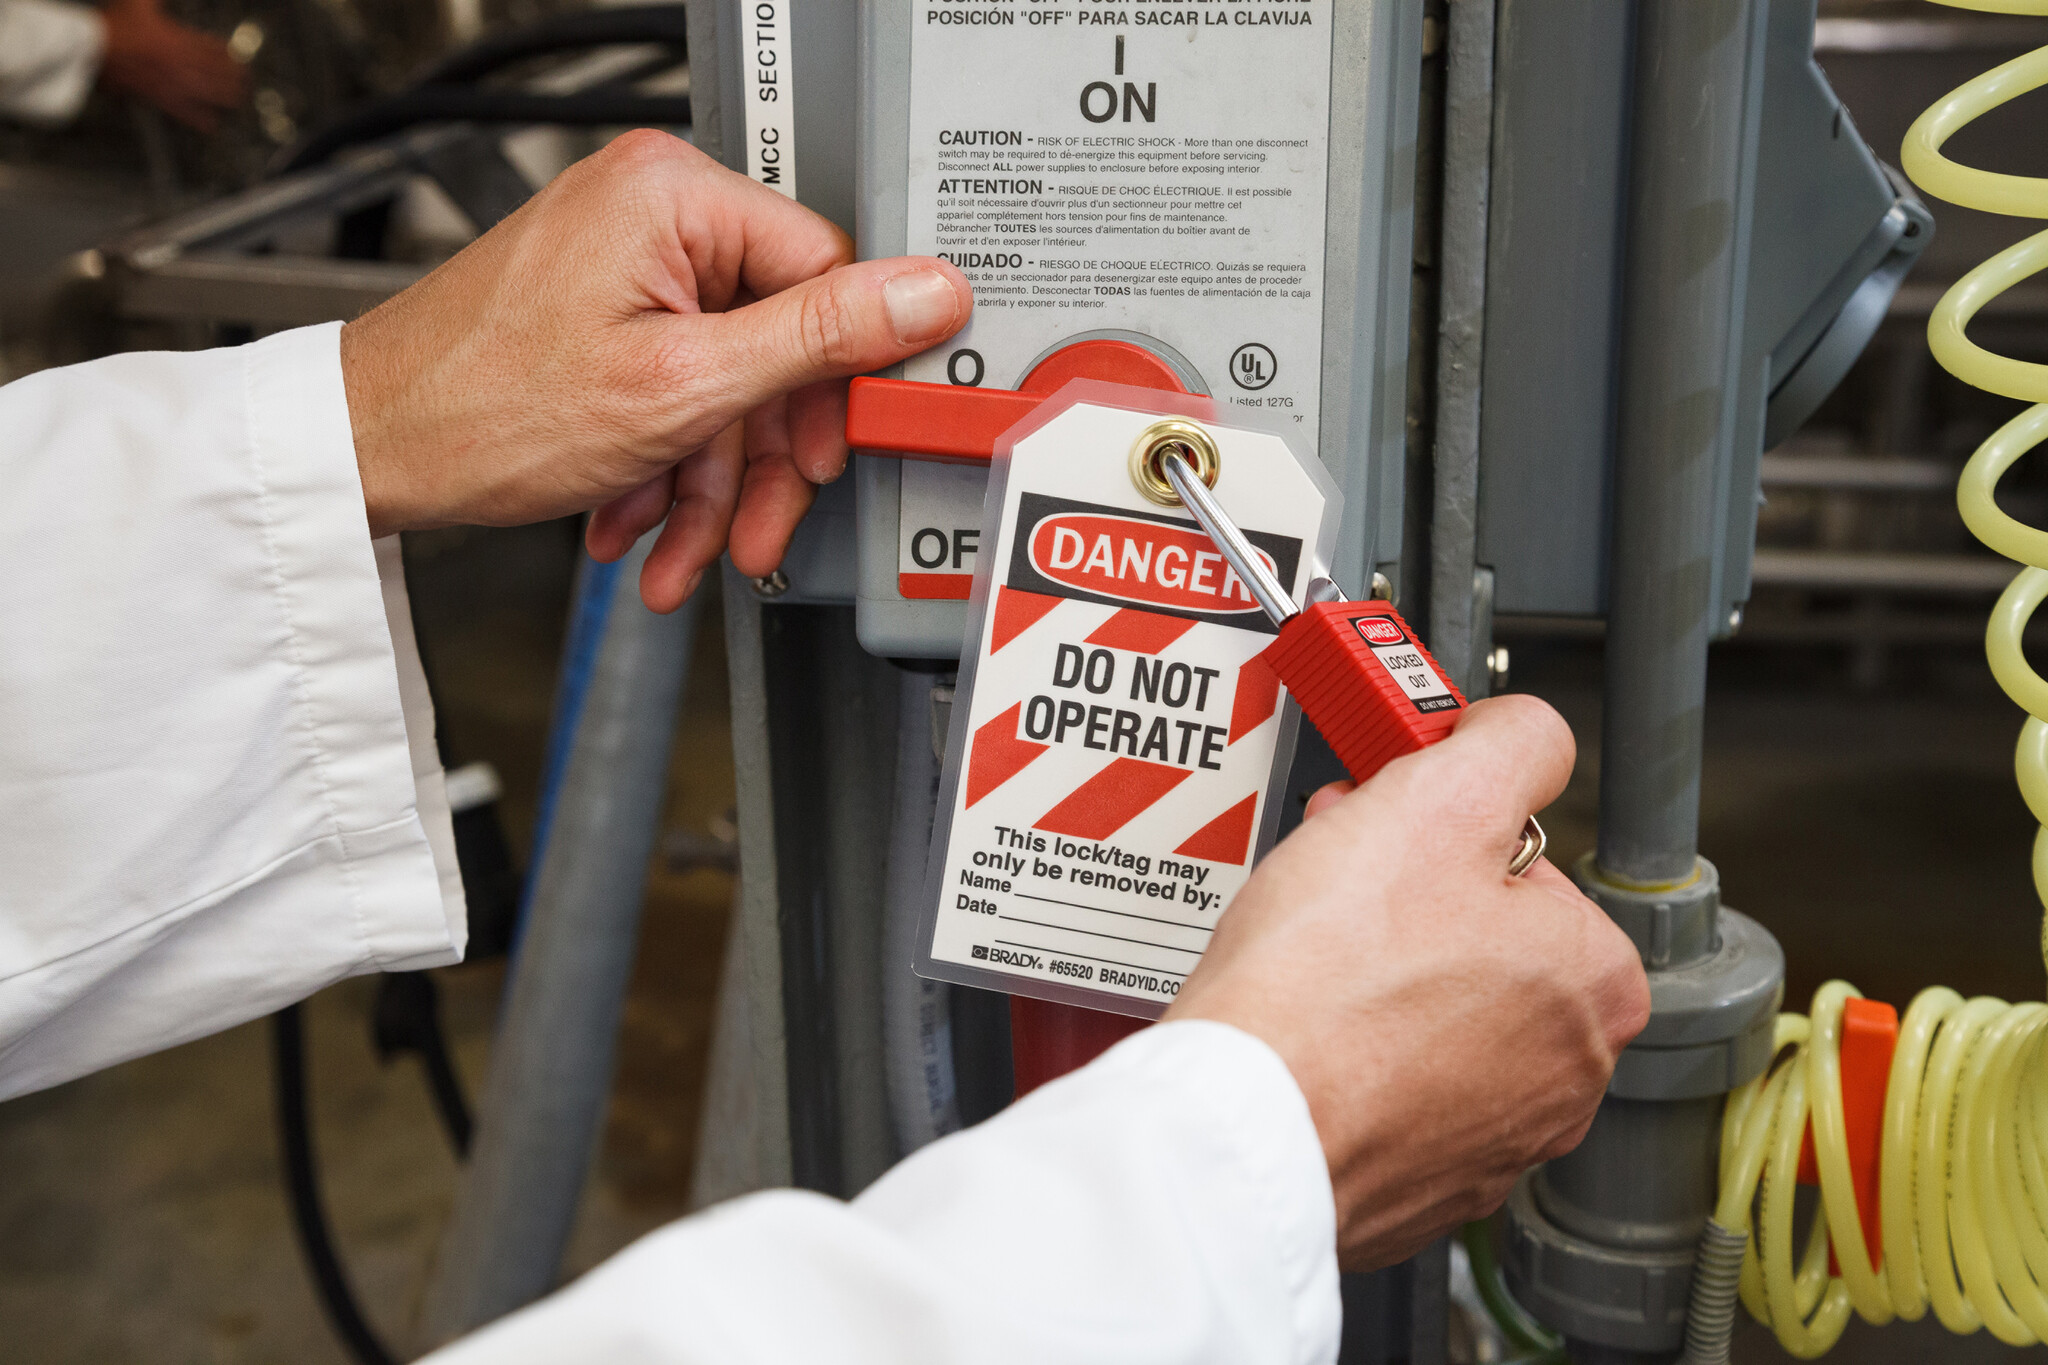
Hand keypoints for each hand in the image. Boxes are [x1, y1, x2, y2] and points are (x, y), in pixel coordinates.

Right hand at [98, 0, 246, 132]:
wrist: (90, 48)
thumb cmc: (114, 24)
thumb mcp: (139, 1)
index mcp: (179, 40)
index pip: (214, 50)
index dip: (229, 57)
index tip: (239, 61)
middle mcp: (181, 63)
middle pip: (219, 74)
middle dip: (235, 79)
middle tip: (247, 83)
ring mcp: (172, 83)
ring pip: (209, 94)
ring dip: (226, 98)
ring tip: (237, 100)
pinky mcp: (159, 99)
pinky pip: (186, 113)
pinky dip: (201, 119)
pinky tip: (213, 125)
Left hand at [340, 131, 971, 609]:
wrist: (364, 452)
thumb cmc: (482, 408)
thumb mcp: (684, 387)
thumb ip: (819, 338)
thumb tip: (932, 291)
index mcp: (675, 194)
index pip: (824, 274)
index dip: (833, 384)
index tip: (828, 452)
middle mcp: (651, 212)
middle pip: (776, 344)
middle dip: (758, 461)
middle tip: (756, 531)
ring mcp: (624, 264)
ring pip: (726, 385)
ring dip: (707, 486)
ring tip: (680, 554)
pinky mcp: (603, 312)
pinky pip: (677, 390)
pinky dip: (664, 466)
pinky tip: (636, 523)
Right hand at [1166, 695, 1648, 1270]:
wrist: (1239, 1121)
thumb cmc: (1326, 980)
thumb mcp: (1436, 799)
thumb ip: (1512, 744)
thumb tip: (1528, 732)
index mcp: (1597, 983)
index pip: (1527, 866)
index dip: (1441, 831)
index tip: (1385, 829)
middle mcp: (1567, 1076)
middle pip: (1484, 943)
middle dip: (1408, 903)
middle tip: (1336, 886)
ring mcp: (1495, 1141)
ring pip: (1437, 1018)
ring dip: (1379, 979)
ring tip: (1310, 962)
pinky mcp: (1423, 1186)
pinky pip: (1391, 1089)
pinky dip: (1353, 1057)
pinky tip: (1306, 1032)